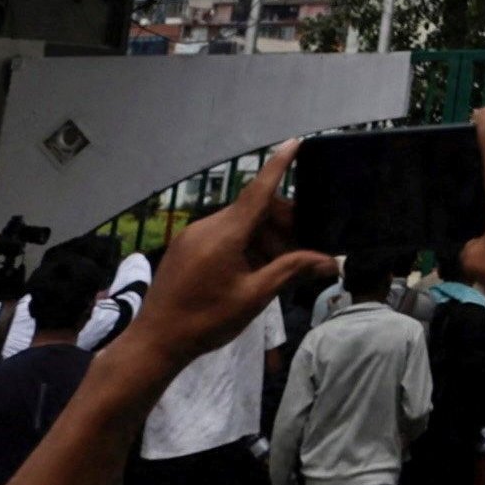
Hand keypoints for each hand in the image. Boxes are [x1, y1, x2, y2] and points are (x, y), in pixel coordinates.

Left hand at [117, 146, 334, 381]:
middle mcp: (206, 226)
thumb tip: (328, 262)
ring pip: (238, 224)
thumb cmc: (206, 321)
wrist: (155, 342)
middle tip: (302, 252)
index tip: (295, 142)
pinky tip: (252, 271)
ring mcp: (192, 236)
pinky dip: (243, 245)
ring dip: (263, 239)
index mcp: (224, 234)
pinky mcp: (184, 248)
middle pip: (253, 210)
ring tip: (278, 269)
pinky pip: (221, 235)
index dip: (278, 166)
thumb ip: (290, 271)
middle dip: (282, 224)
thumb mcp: (254, 296)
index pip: (258, 190)